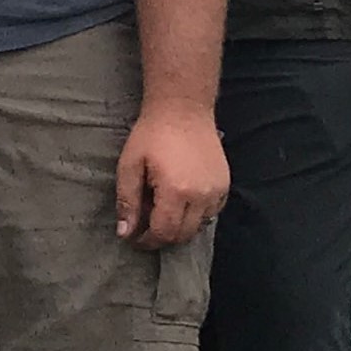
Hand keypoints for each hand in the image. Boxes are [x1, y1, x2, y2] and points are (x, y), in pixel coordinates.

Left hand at [117, 104, 227, 247]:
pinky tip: (180, 201)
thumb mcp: (129, 165)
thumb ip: (127, 201)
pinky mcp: (225, 185)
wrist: (182, 110)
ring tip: (161, 210)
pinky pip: (212, 213)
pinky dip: (196, 216)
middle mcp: (202, 196)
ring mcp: (217, 191)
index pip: (164, 232)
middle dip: (162, 236)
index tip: (135, 238)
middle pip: (183, 234)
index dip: (148, 241)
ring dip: (180, 226)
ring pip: (199, 226)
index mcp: (176, 191)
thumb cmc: (151, 135)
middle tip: (145, 226)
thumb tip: (124, 232)